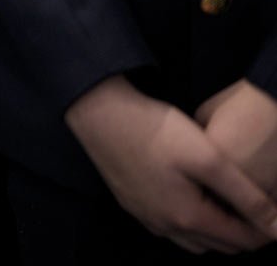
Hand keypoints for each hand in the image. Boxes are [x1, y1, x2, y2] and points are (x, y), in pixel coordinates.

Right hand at [66, 75, 276, 253]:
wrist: (98, 112)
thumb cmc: (154, 130)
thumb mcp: (208, 158)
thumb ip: (246, 196)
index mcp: (188, 218)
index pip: (242, 240)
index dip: (266, 230)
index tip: (276, 211)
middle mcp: (165, 226)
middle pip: (219, 245)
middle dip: (243, 232)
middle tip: (257, 206)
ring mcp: (145, 216)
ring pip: (193, 242)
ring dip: (217, 231)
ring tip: (229, 204)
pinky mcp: (131, 203)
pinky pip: (170, 229)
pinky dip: (191, 224)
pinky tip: (192, 199)